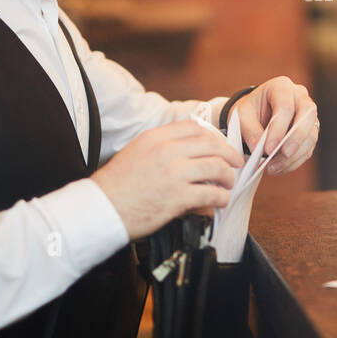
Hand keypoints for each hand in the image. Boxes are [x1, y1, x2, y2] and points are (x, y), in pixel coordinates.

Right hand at [92, 119, 246, 238]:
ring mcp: (174, 173)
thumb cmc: (115, 185)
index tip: (220, 146)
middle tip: (235, 163)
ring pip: (216, 167)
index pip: (194, 127)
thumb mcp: (135, 152)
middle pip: (211, 145)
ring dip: (228, 177)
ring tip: (228, 184)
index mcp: (156, 137)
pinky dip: (221, 197)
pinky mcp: (178, 197)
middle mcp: (167, 151)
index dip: (213, 136)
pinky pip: (211, 194)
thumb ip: (160, 146)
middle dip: (229, 154)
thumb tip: (186, 149)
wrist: (100, 209)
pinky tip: (220, 201)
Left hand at [231, 76, 318, 175]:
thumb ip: (250, 130)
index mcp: (282, 86)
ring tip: (273, 167)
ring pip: (311, 134)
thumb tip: (262, 149)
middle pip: (307, 116)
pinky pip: (308, 148)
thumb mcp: (241, 117)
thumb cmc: (248, 112)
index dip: (278, 127)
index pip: (285, 106)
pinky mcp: (310, 132)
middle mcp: (300, 97)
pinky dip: (294, 161)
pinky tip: (278, 168)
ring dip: (294, 155)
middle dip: (295, 139)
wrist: (254, 116)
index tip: (268, 148)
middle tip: (282, 155)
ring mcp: (308, 115)